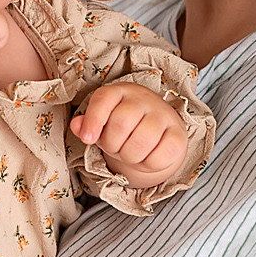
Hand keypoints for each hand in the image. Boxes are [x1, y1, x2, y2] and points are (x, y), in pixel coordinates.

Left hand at [71, 82, 188, 188]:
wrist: (159, 133)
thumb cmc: (125, 127)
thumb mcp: (104, 123)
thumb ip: (88, 124)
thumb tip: (76, 126)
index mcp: (120, 92)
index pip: (104, 100)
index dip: (93, 120)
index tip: (87, 139)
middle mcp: (143, 99)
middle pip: (121, 123)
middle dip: (112, 145)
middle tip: (116, 148)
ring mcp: (163, 115)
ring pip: (141, 141)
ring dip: (130, 157)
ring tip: (130, 153)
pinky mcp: (178, 135)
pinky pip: (159, 156)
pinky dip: (148, 165)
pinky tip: (147, 158)